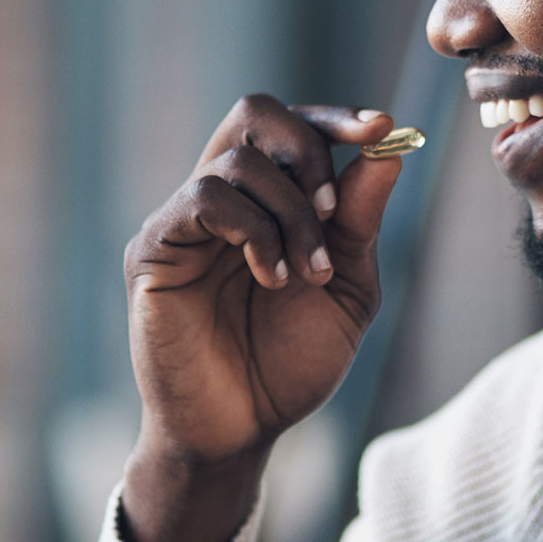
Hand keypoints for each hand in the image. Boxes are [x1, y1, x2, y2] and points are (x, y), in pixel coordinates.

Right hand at [121, 95, 399, 541]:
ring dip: (290, 214)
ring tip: (304, 275)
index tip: (382, 127)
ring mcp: (183, 219)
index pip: (293, 126)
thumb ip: (360, 221)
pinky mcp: (155, 248)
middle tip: (332, 209)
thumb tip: (387, 148)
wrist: (243, 430)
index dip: (335, 117)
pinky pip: (202, 199)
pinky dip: (252, 229)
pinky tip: (272, 277)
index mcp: (268, 200)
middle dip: (308, 147)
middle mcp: (222, 198)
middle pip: (255, 111)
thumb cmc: (290, 363)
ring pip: (237, 161)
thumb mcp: (346, 287)